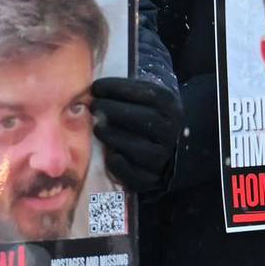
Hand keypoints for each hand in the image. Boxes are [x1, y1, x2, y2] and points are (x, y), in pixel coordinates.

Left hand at [91, 77, 180, 193]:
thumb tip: (97, 87)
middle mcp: (171, 132)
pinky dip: (120, 164)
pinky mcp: (151, 178)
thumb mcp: (147, 103)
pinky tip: (109, 155)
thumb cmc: (145, 123)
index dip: (120, 89)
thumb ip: (129, 94)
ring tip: (97, 128)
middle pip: (145, 119)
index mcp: (170, 109)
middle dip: (114, 110)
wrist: (164, 155)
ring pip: (139, 147)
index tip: (97, 87)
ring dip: (114, 136)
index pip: (149, 94)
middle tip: (94, 106)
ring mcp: (163, 156)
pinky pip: (134, 174)